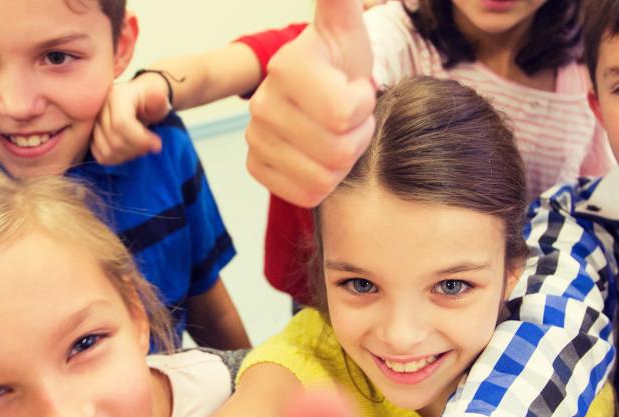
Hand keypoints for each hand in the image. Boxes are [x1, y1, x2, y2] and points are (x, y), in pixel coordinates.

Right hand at [91, 76, 169, 165]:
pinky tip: (129, 151)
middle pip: (115, 141)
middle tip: (150, 146)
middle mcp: (100, 108)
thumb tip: (159, 97)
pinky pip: (101, 156)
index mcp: (116, 96)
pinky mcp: (91, 135)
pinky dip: (117, 159)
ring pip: (107, 151)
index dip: (140, 140)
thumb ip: (159, 98)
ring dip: (128, 155)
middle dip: (137, 149)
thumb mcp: (159, 95)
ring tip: (140, 148)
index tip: (158, 144)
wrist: (139, 100)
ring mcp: (93, 122)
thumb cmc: (150, 99)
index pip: (121, 124)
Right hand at [246, 0, 375, 206]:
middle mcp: (262, 105)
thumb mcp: (348, 28)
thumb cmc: (343, 65)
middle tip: (351, 121)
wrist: (323, 94)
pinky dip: (323, 183)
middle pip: (336, 151)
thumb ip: (339, 0)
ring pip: (322, 178)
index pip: (343, 114)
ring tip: (337, 138)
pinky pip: (305, 195)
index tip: (358, 91)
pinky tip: (321, 158)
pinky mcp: (258, 168)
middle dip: (357, 138)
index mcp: (287, 68)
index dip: (363, 109)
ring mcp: (256, 140)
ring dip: (342, 163)